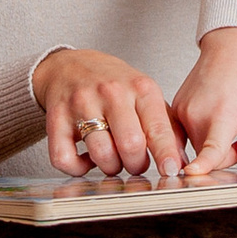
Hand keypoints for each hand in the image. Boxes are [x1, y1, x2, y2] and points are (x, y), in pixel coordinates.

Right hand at [31, 46, 183, 180]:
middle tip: (134, 163)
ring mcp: (81, 104)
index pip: (157, 128)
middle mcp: (111, 93)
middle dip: (136, 165)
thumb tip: (180, 163)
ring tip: (113, 159)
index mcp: (140, 88)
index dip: (166, 155)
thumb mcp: (145, 95)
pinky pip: (65, 158)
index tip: (171, 171)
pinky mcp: (56, 118)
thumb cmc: (113, 85)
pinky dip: (77, 168)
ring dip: (111, 167)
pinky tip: (86, 159)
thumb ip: (166, 127)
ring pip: (101, 154)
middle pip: (130, 145)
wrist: (69, 66)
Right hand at [170, 26, 236, 175]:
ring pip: (197, 148)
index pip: (212, 148)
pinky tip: (211, 116)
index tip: (193, 174)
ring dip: (212, 144)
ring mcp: (182, 111)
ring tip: (226, 121)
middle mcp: (196, 113)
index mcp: (222, 114)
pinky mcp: (174, 110)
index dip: (204, 164)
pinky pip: (187, 136)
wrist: (231, 50)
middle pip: (209, 157)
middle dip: (226, 154)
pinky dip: (201, 133)